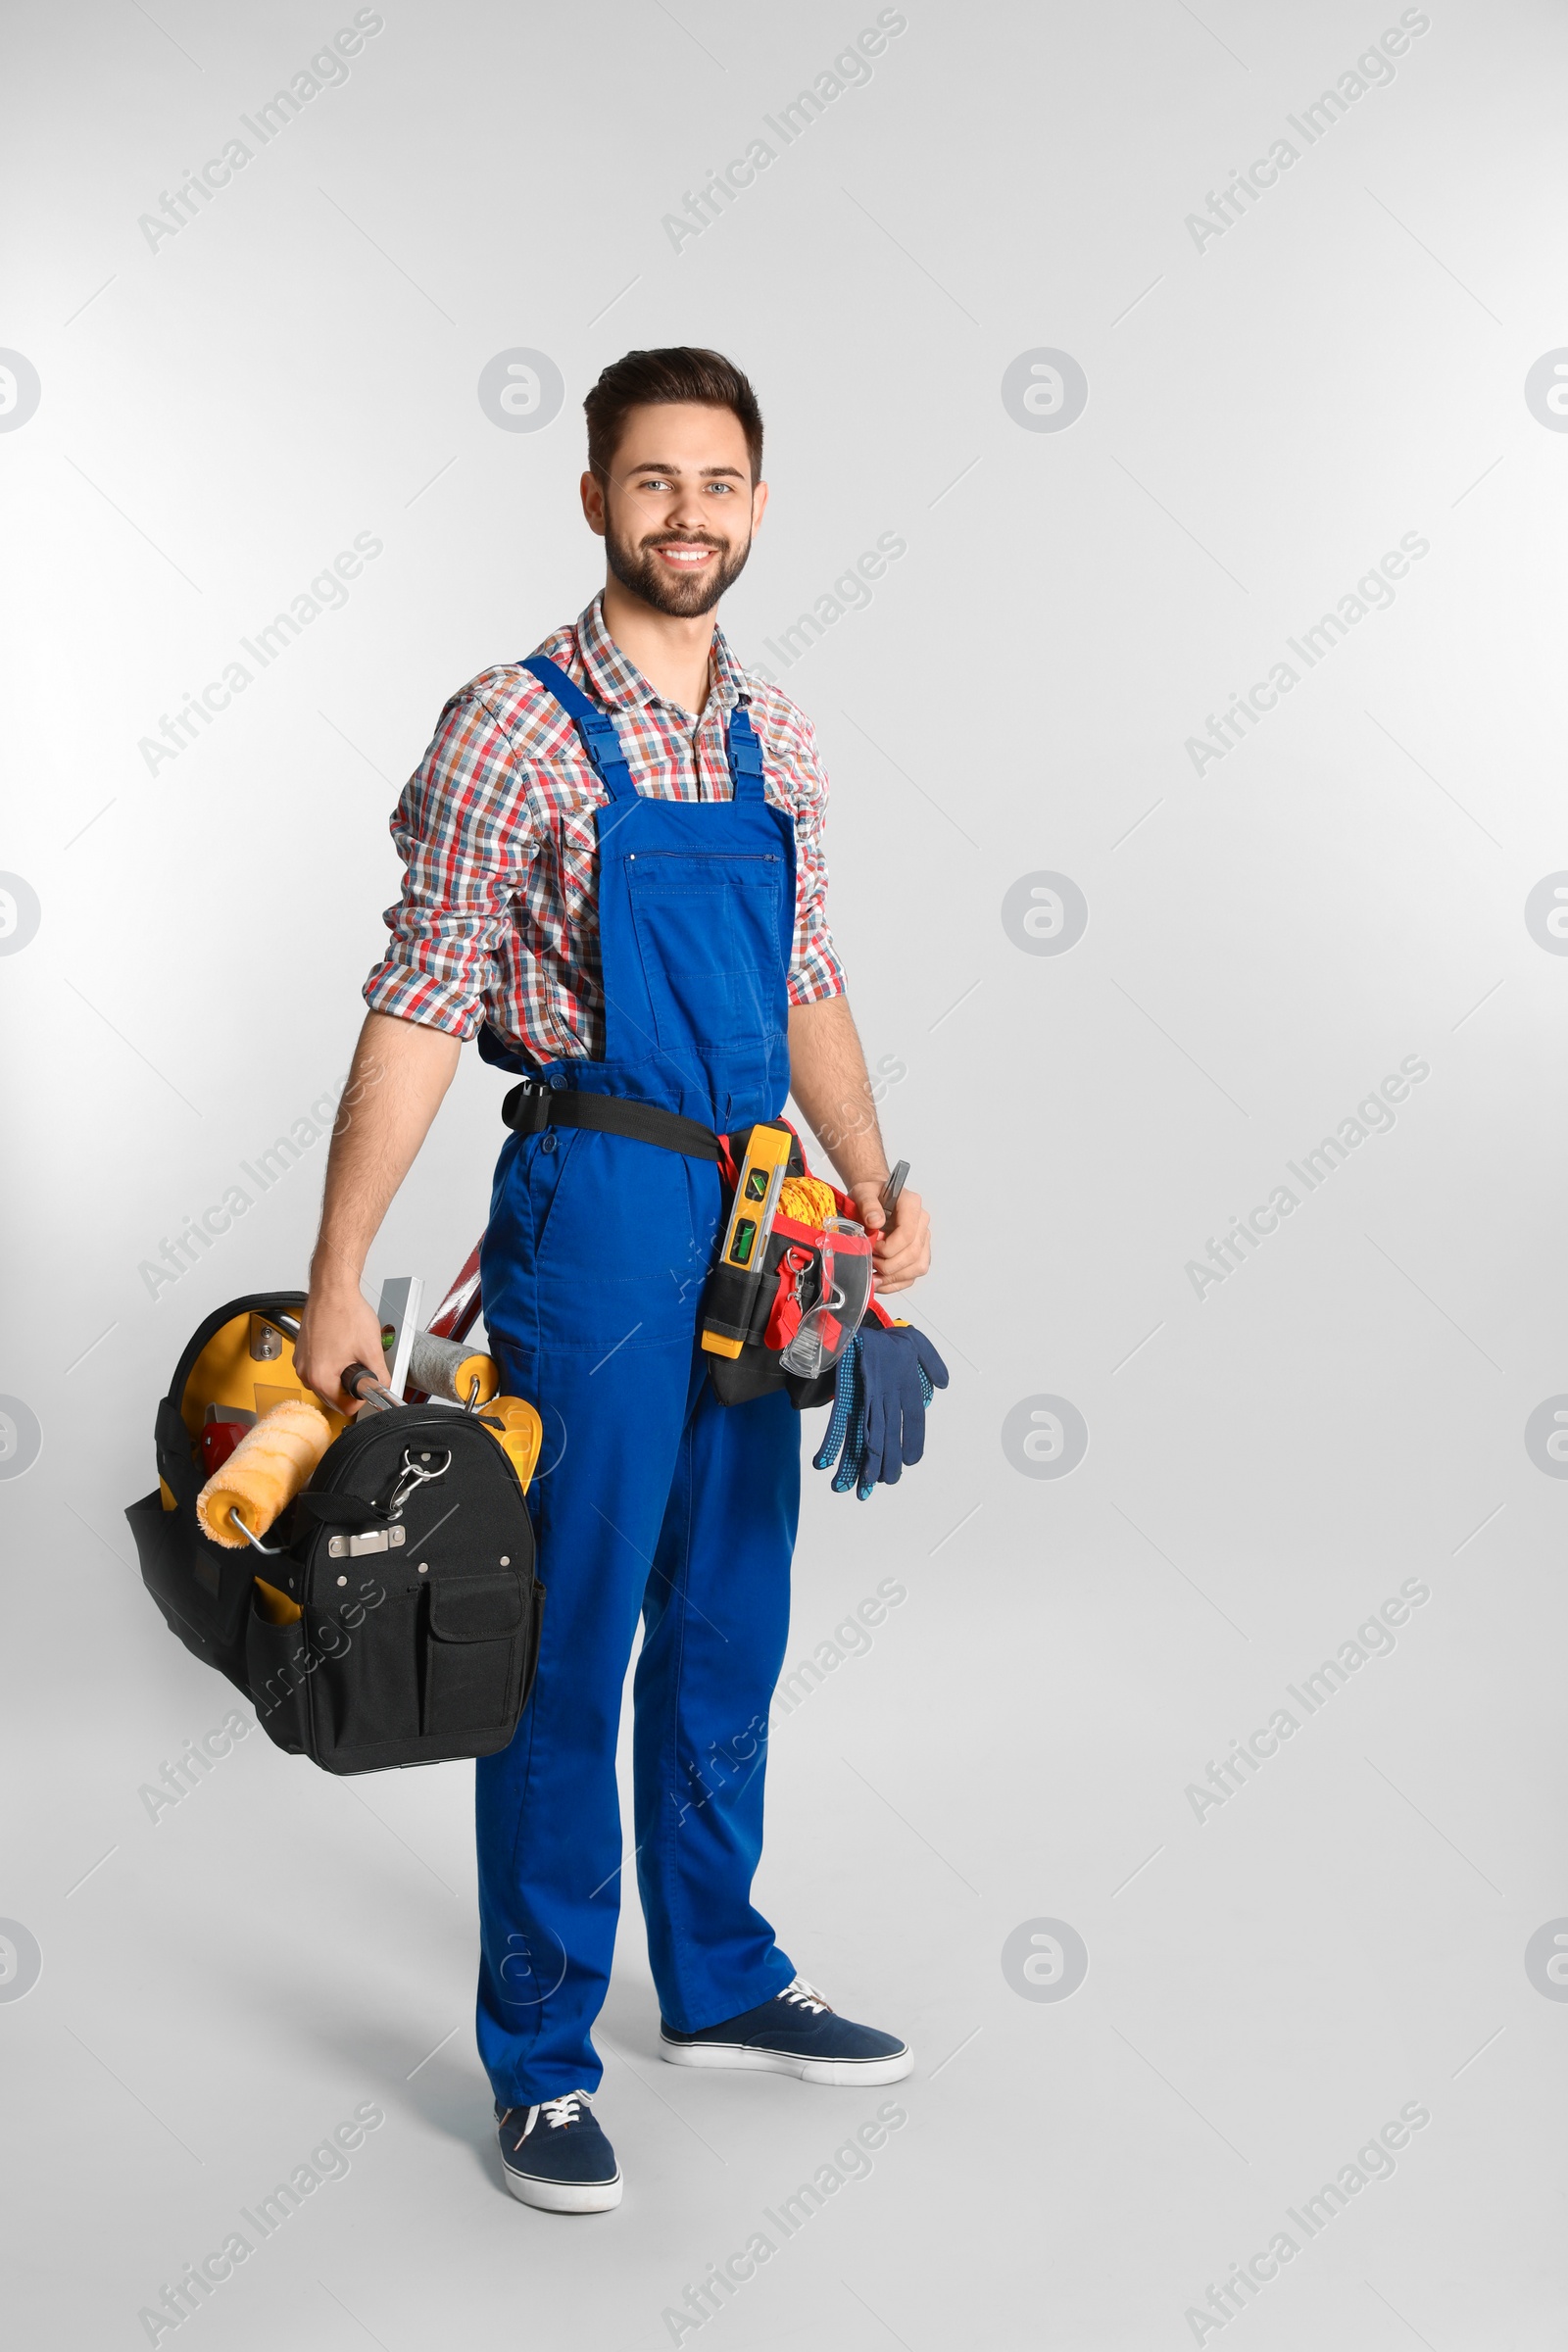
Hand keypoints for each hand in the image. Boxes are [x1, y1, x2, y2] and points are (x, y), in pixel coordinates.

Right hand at [293, 1282, 389, 1412]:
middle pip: (334, 1397)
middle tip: (361, 1365)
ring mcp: (301, 1363)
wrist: (332, 1290)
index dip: (362, 1397)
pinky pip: (318, 1369)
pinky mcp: (302, 1353)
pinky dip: (331, 1364)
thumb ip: (381, 1377)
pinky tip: (341, 1348)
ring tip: (351, 1353)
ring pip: (326, 1384)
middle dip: (350, 1386)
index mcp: (320, 1377)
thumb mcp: (371, 1350)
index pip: (346, 1408)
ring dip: (340, 1375)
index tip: (368, 1384)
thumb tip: (385, 1390)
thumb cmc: (346, 1312)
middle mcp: (305, 1373)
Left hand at [848, 1181, 929, 1296]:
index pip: (907, 1234)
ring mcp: (923, 1239)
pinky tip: (880, 1281)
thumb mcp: (864, 1192)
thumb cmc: (871, 1194)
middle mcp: (922, 1222)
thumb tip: (875, 1222)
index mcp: (911, 1205)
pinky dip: (896, 1282)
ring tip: (874, 1275)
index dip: (888, 1247)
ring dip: (894, 1276)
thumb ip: (868, 1204)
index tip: (872, 1247)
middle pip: (913, 1254)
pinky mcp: (919, 1252)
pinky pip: (913, 1274)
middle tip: (869, 1261)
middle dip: (888, 1265)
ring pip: (918, 1267)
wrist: (874, 1196)